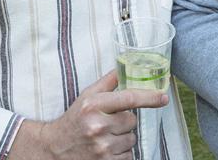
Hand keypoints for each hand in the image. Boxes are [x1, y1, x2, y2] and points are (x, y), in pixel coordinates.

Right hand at [8, 71, 167, 159]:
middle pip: (132, 120)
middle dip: (124, 122)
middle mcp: (97, 126)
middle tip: (107, 124)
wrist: (53, 150)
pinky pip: (128, 155)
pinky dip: (121, 153)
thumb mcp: (86, 97)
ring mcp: (102, 147)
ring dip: (122, 139)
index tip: (164, 97)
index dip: (150, 97)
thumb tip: (128, 65)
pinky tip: (106, 150)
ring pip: (131, 139)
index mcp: (93, 106)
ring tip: (104, 138)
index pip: (129, 98)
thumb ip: (108, 82)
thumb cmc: (74, 120)